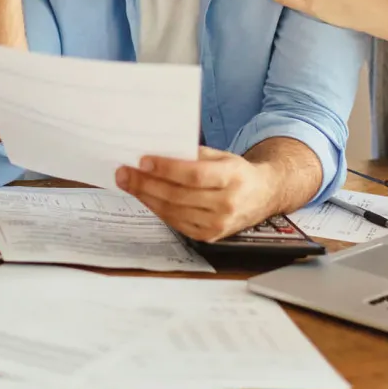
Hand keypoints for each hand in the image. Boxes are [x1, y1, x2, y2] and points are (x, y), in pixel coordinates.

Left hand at [116, 147, 276, 241]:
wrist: (263, 196)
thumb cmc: (239, 173)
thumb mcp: (224, 156)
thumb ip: (195, 154)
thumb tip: (159, 152)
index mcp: (233, 179)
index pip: (194, 175)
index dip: (166, 169)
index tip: (143, 161)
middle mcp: (226, 205)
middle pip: (178, 195)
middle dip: (146, 183)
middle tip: (124, 172)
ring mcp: (217, 225)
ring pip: (172, 211)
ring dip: (145, 196)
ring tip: (127, 182)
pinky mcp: (208, 236)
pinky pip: (175, 222)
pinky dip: (156, 208)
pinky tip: (145, 196)